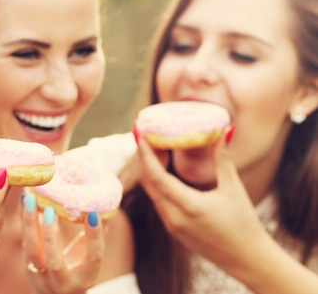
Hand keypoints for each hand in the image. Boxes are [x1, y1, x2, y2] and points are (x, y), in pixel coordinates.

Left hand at [20, 193, 103, 293]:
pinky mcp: (26, 268)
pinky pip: (24, 242)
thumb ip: (95, 237)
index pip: (93, 257)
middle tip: (49, 208)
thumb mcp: (89, 259)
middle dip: (51, 234)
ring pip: (32, 251)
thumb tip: (106, 206)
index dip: (94, 236)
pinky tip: (24, 201)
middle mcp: (63, 281)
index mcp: (86, 278)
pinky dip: (24, 221)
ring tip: (29, 198)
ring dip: (30, 223)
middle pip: (55, 261)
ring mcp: (41, 277)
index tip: (93, 213)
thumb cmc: (79, 272)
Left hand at [135, 130, 269, 277]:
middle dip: (144, 160)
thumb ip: (223, 159)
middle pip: (149, 183)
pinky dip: (157, 185)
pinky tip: (163, 172)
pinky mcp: (174, 230)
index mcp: (188, 206)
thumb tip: (224, 130)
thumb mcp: (233, 189)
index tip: (141, 137)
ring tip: (154, 151)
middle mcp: (174, 217)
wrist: (248, 261)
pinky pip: (158, 203)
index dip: (146, 156)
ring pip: (152, 194)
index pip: (157, 177)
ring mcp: (172, 226)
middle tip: (146, 138)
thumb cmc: (244, 225)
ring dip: (150, 172)